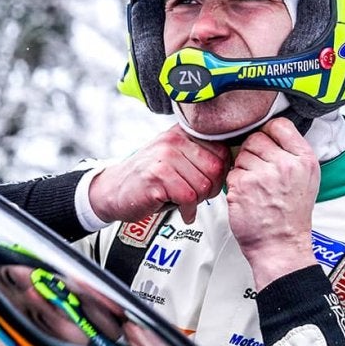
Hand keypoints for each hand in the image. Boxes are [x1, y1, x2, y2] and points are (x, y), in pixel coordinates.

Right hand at [89, 125, 228, 223]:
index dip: (221, 172)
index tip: (211, 182)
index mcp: (181, 134)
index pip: (221, 150)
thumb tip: (231, 165)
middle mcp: (173, 141)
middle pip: (215, 169)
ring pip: (203, 185)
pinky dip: (188, 211)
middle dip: (211, 189)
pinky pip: (188, 197)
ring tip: (186, 203)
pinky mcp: (156, 178)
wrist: (113, 190)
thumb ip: (198, 156)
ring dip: (198, 201)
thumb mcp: (174, 158)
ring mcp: (164, 158)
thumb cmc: (148, 177)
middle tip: (198, 197)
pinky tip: (182, 211)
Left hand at [226, 118, 319, 288]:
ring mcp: (262, 175)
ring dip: (244, 168)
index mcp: (304, 160)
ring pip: (241, 154)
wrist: (281, 245)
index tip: (268, 146)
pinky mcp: (242, 186)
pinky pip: (231, 172)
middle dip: (253, 153)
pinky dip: (235, 183)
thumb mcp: (307, 179)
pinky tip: (248, 196)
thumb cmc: (291, 215)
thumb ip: (292, 153)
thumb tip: (270, 132)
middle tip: (261, 174)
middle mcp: (285, 165)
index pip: (279, 125)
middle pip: (256, 138)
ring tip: (256, 187)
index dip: (269, 134)